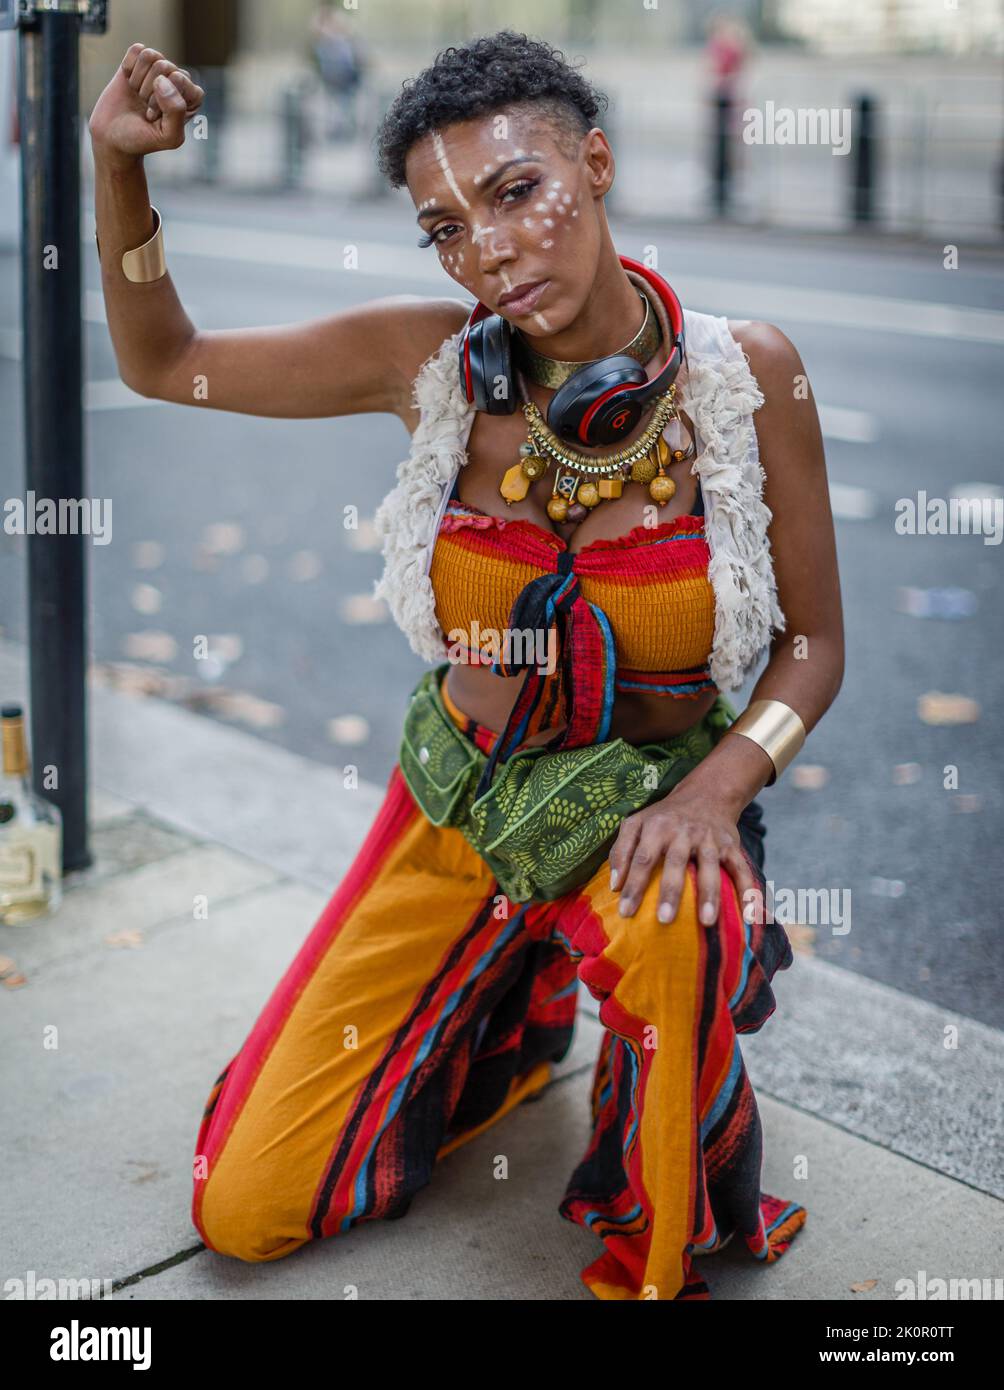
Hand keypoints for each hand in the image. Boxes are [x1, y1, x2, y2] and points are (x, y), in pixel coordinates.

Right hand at [89, 43, 203, 165]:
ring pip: (150, 55)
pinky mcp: (139, 62)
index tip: (154, 117)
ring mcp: (159, 70)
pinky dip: (128, 68)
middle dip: (148, 90)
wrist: (113, 136)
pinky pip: (137, 50)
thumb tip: (163, 79)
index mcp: (192, 99)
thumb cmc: (143, 139)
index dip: (162, 98)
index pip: (179, 79)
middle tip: (144, 107)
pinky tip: (130, 83)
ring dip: (138, 80)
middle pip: (164, 66)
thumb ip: (176, 112)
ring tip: (138, 96)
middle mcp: (178, 81)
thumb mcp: (168, 136)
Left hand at [608, 782, 759, 927]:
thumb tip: (614, 886)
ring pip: (711, 867)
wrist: (706, 794)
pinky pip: (741, 869)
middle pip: (676, 862)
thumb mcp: (636, 823)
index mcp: (658, 827)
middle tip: (664, 920)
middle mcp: (684, 832)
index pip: (642, 858)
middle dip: (671, 891)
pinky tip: (750, 916)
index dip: (633, 884)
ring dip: (709, 894)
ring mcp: (710, 839)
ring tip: (707, 922)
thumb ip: (621, 851)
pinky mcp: (731, 846)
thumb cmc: (664, 817)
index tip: (625, 912)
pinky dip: (748, 892)